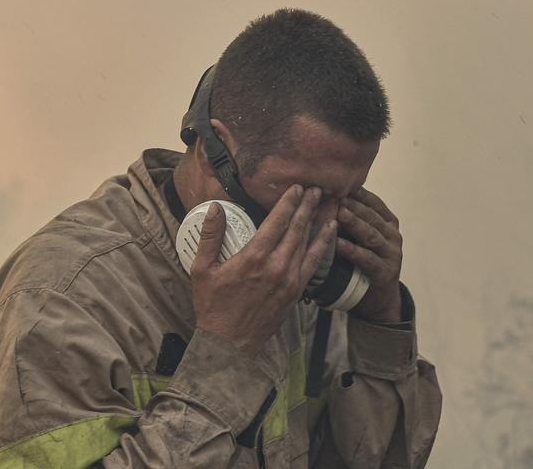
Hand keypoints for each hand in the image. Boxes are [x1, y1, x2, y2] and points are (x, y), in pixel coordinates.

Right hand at [190, 185, 337, 356]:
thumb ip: (211, 236)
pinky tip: (329, 233)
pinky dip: (323, 245)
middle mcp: (275, 266)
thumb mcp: (202, 269)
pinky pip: (313, 263)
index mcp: (253, 258)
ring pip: (308, 244)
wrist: (229, 344)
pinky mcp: (295, 292)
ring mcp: (289, 280)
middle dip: (306, 207)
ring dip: (317, 222)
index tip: (296, 188)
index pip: (276, 222)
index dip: (288, 202)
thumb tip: (215, 208)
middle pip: (296, 229)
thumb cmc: (213, 306)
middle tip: (316, 190)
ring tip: (325, 205)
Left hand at [336, 188, 402, 322]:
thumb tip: (328, 195)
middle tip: (336, 195)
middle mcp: (393, 236)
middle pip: (372, 217)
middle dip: (355, 206)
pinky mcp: (385, 272)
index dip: (359, 194)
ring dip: (355, 223)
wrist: (377, 298)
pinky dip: (352, 250)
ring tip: (339, 213)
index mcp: (389, 223)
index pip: (375, 203)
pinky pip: (367, 259)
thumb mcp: (362, 237)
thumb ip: (353, 219)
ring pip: (372, 235)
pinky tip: (338, 243)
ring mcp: (392, 254)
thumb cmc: (364, 262)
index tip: (341, 183)